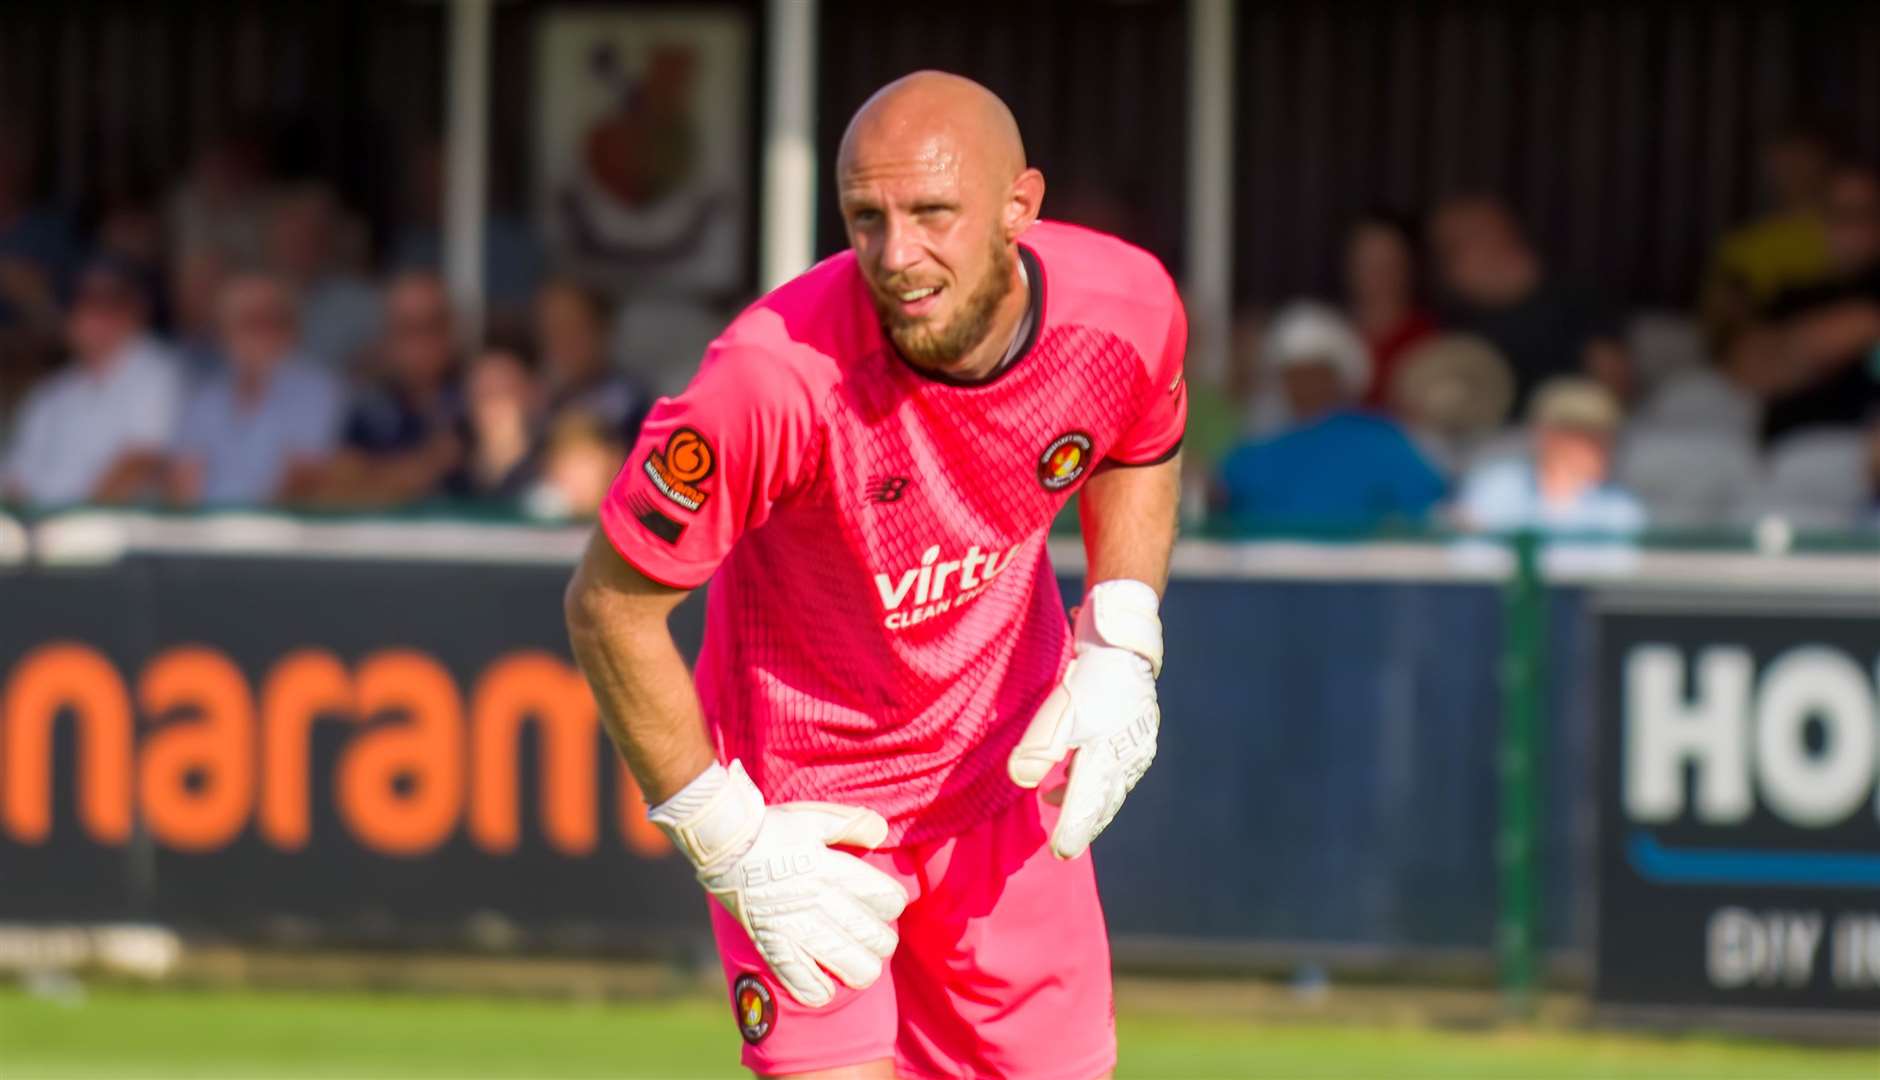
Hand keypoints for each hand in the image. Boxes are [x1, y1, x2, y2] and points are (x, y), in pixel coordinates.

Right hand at [649, 760, 907, 1006]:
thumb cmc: (773, 828)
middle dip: (882, 942)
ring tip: (863, 970)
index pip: (882, 897)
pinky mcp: (769, 941)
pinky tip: (825, 991)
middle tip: (879, 941)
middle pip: (869, 934)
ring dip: (860, 970)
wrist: (724, 842)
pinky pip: (796, 975)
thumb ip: (853, 823)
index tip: (889, 904)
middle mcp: (817, 899)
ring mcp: (793, 924)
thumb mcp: (816, 817)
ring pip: (842, 960)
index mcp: (832, 868)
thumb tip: (881, 832)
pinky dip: (815, 989)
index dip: (893, 904)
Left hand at [1009, 579, 1162, 859]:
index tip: (1061, 854)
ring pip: (1112, 787)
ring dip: (1089, 802)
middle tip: (1065, 847)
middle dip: (1084, 825)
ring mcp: (1137, 748)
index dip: (1073, 832)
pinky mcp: (1139, 736)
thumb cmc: (1090, 678)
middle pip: (1104, 803)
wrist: (1124, 645)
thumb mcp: (1059, 710)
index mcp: (1106, 758)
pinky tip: (1076, 774)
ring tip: (1057, 801)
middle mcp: (1126, 760)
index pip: (1088, 806)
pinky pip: (1118, 770)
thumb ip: (1040, 748)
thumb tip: (1021, 782)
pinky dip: (1098, 781)